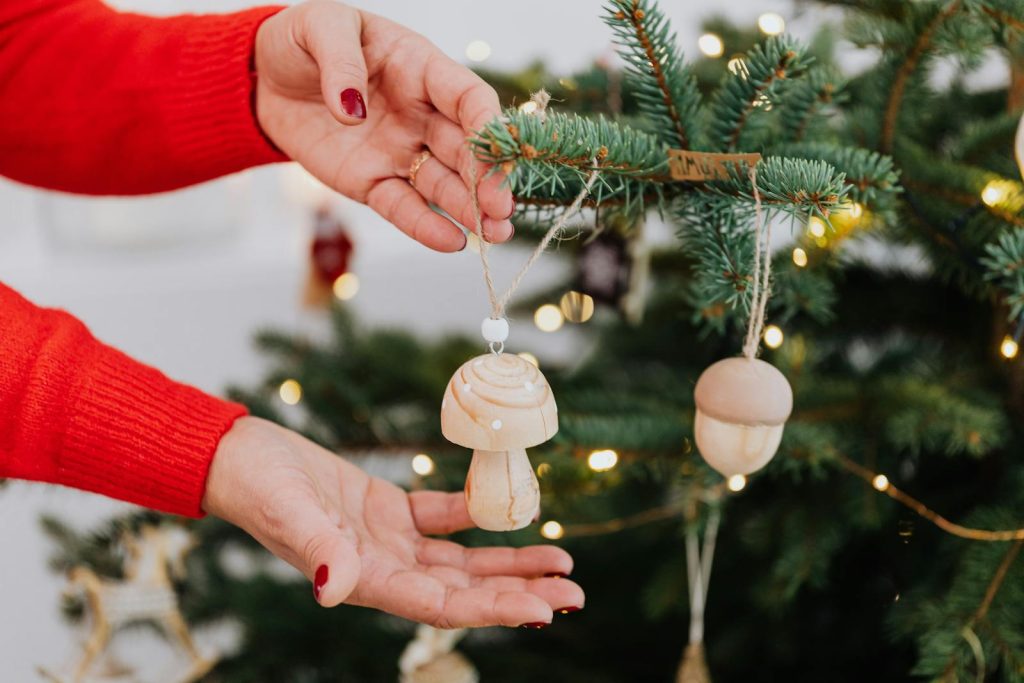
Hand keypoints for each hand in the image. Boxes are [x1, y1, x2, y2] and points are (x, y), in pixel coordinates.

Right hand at [203, 417, 583, 627]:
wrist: (241, 457)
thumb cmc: (258, 486)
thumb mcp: (290, 513)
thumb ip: (319, 549)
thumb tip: (335, 586)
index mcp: (365, 581)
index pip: (443, 604)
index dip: (495, 608)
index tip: (543, 609)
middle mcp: (385, 569)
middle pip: (466, 588)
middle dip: (520, 591)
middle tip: (576, 592)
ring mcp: (389, 541)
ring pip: (463, 559)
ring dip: (510, 560)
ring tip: (561, 561)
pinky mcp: (388, 510)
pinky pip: (442, 517)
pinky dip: (477, 516)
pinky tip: (512, 514)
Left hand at [253, 0, 514, 251]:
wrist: (266, 78)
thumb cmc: (304, 42)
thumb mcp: (321, 27)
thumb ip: (339, 61)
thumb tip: (351, 110)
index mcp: (421, 69)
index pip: (467, 97)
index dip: (486, 123)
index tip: (500, 150)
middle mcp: (421, 116)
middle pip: (464, 150)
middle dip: (487, 179)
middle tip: (502, 208)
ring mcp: (399, 153)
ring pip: (442, 185)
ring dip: (470, 211)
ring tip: (494, 235)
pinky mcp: (372, 182)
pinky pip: (402, 207)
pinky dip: (426, 227)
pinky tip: (452, 243)